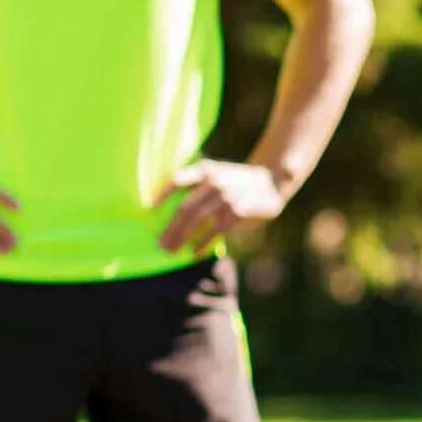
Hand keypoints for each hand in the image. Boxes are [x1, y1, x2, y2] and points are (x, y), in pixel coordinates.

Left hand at [158, 160, 287, 253]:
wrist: (272, 181)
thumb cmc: (238, 180)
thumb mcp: (217, 173)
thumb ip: (197, 184)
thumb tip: (172, 211)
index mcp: (205, 169)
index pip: (177, 180)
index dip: (161, 195)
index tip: (148, 210)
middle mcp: (214, 181)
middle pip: (185, 208)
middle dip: (171, 228)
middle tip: (160, 244)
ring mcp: (226, 197)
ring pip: (197, 220)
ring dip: (182, 237)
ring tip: (172, 250)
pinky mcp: (238, 211)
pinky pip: (216, 230)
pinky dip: (203, 242)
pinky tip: (194, 252)